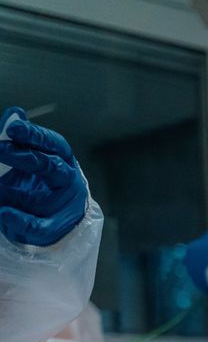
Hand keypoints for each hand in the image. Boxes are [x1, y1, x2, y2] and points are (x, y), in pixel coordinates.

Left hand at [0, 108, 88, 246]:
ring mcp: (62, 207)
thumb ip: (21, 139)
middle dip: (24, 156)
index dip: (35, 135)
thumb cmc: (40, 185)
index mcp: (63, 161)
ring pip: (42, 197)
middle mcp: (67, 182)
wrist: (54, 222)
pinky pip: (36, 226)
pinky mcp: (52, 229)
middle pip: (52, 167)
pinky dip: (18, 220)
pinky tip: (3, 212)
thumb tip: (15, 112)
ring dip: (13, 190)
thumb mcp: (30, 159)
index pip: (54, 144)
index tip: (12, 128)